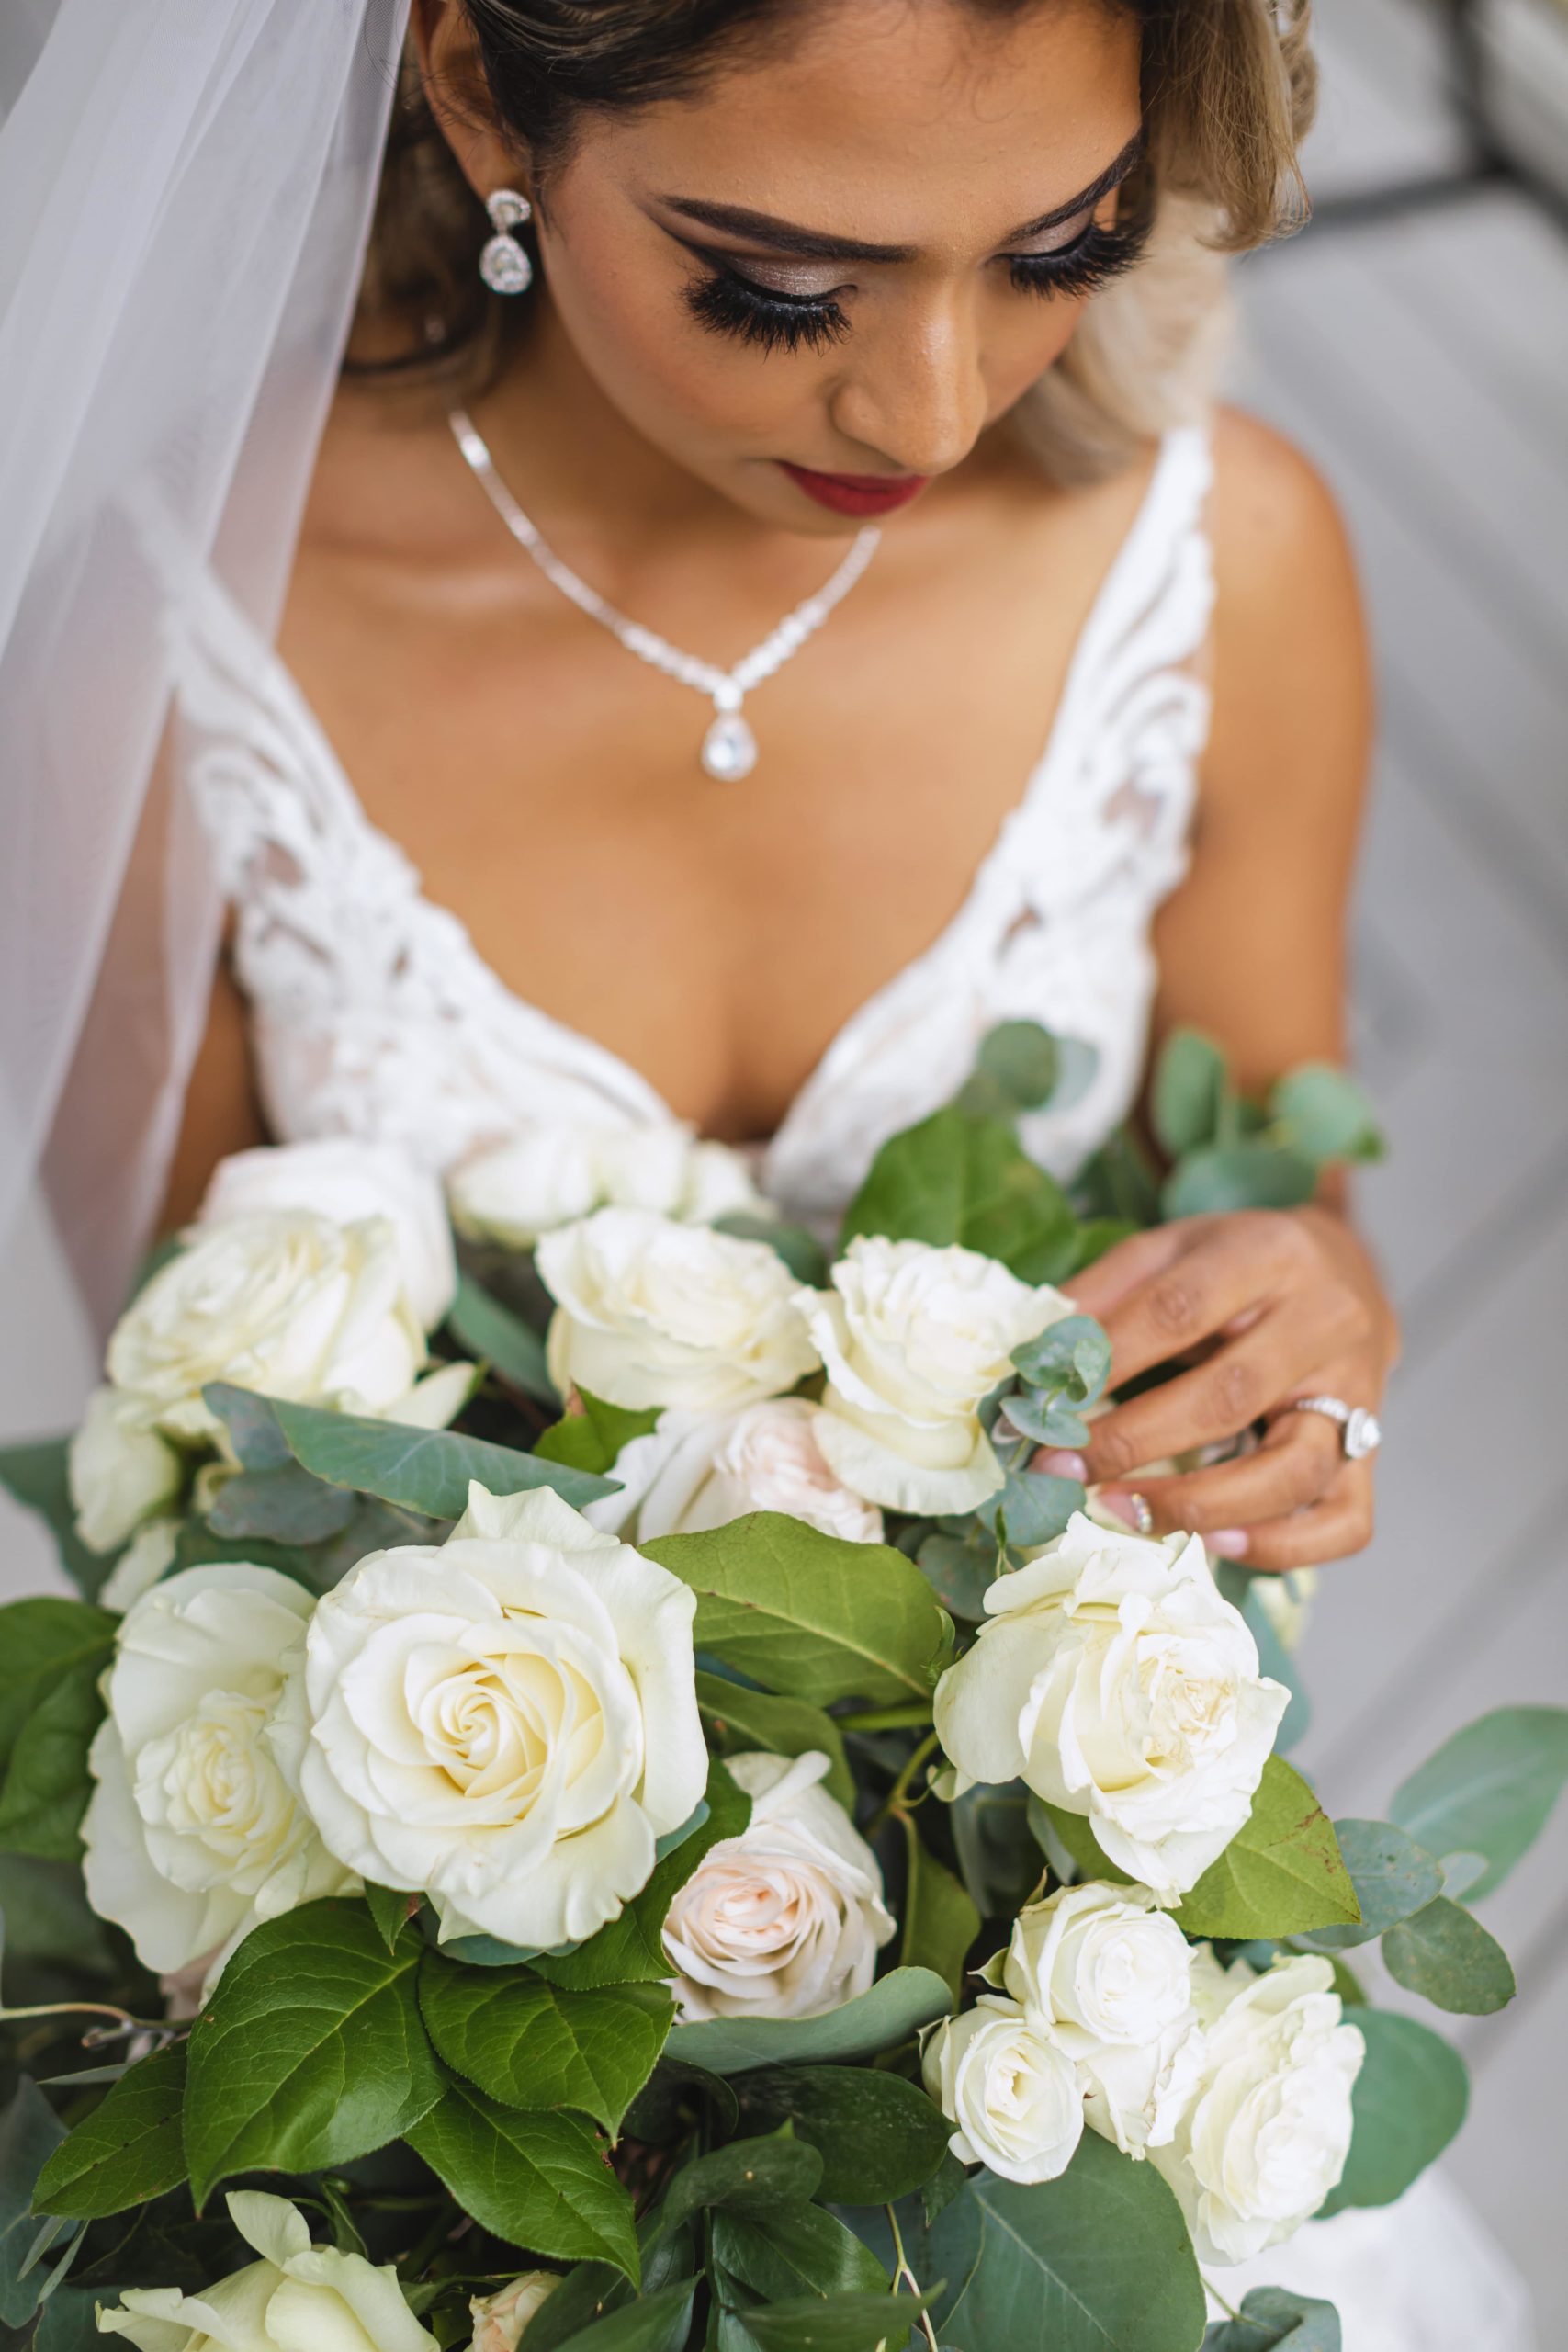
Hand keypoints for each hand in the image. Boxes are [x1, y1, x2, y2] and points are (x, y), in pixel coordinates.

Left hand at [1031, 1207, 1398, 1570]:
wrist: (1348, 1272)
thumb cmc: (1241, 1266)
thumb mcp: (1175, 1246)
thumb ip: (1107, 1289)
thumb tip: (1036, 1350)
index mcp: (1271, 1254)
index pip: (1181, 1309)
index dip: (1108, 1358)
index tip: (1045, 1399)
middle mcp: (1327, 1324)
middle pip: (1230, 1396)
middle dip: (1132, 1442)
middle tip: (1058, 1469)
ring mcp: (1359, 1395)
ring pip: (1294, 1469)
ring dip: (1198, 1505)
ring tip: (1119, 1510)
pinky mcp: (1373, 1454)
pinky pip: (1345, 1521)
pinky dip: (1281, 1547)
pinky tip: (1215, 1546)